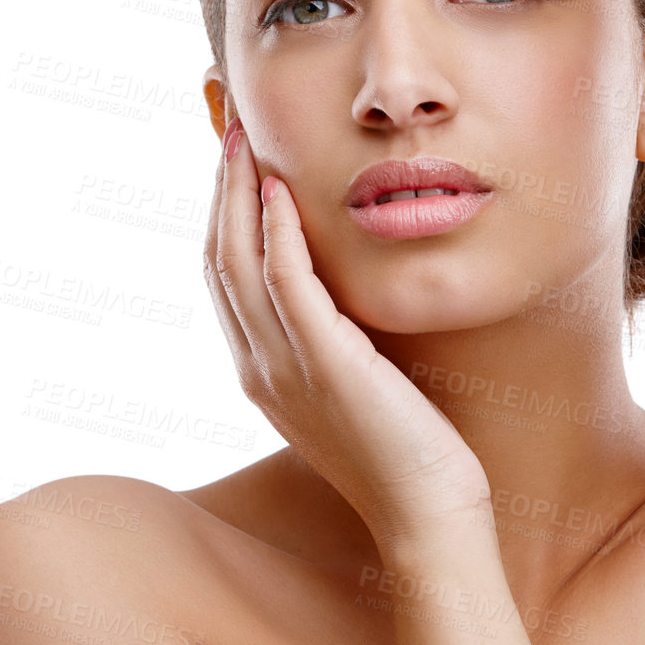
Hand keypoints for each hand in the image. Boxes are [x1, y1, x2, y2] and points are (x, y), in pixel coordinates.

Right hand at [203, 118, 493, 551]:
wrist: (427, 513)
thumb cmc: (404, 450)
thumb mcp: (350, 383)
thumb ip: (329, 336)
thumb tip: (334, 290)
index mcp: (259, 371)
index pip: (222, 276)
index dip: (220, 214)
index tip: (233, 162)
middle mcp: (257, 366)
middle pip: (217, 259)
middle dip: (218, 190)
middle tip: (230, 132)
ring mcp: (284, 367)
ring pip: (237, 263)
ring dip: (236, 194)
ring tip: (244, 141)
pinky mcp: (327, 363)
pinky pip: (287, 284)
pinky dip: (275, 233)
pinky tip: (278, 191)